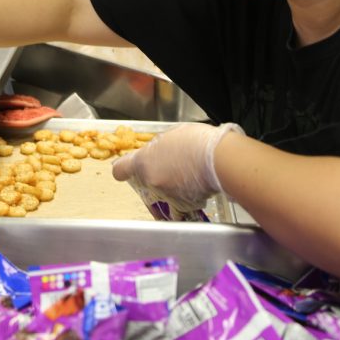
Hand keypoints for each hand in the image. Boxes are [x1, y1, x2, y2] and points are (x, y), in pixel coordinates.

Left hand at [112, 122, 242, 212]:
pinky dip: (187, 195)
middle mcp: (151, 182)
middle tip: (174, 164)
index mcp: (143, 162)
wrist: (219, 159)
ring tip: (190, 172)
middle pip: (147, 180)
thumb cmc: (196, 141)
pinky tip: (198, 183)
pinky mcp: (184, 205)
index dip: (125, 169)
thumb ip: (158, 147)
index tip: (130, 167)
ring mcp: (167, 196)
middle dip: (157, 173)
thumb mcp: (170, 134)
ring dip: (173, 185)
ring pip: (164, 191)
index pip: (120, 170)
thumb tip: (158, 152)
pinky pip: (181, 201)